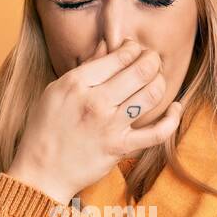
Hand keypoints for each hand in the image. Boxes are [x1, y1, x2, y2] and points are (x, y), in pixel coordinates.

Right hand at [7, 38, 183, 203]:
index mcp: (76, 83)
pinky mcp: (121, 147)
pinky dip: (172, 118)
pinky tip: (175, 108)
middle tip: (152, 60)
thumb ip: (85, 67)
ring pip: (152, 94)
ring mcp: (110, 126)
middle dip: (152, 59)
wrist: (41, 171)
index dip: (133, 48)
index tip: (134, 49)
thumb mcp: (56, 90)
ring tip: (157, 80)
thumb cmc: (45, 129)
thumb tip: (107, 44)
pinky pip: (157, 132)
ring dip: (161, 82)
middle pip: (141, 70)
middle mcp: (95, 101)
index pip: (119, 55)